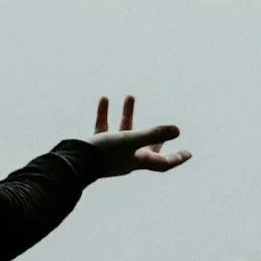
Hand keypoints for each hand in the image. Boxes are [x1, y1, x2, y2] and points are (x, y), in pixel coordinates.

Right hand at [76, 94, 191, 178]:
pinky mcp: (95, 148)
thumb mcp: (131, 140)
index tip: (188, 153)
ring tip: (130, 96)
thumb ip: (153, 134)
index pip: (162, 163)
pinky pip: (103, 128)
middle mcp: (126, 159)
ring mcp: (110, 154)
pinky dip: (105, 114)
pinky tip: (104, 99)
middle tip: (168, 135)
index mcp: (138, 160)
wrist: (72, 163)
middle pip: (146, 150)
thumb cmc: (103, 154)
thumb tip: (178, 130)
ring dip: (128, 114)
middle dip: (156, 139)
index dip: (176, 157)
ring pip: (123, 133)